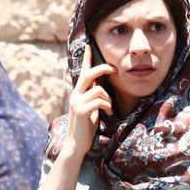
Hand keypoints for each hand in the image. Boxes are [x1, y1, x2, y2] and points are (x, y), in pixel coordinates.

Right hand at [61, 46, 113, 162]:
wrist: (76, 144)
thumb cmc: (85, 126)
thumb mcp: (90, 107)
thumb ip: (93, 96)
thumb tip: (101, 86)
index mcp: (77, 92)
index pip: (82, 71)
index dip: (87, 58)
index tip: (90, 45)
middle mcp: (75, 94)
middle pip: (89, 74)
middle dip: (103, 68)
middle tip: (115, 69)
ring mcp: (76, 102)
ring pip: (99, 90)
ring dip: (108, 98)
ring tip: (109, 108)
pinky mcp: (81, 110)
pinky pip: (99, 101)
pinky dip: (107, 106)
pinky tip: (108, 112)